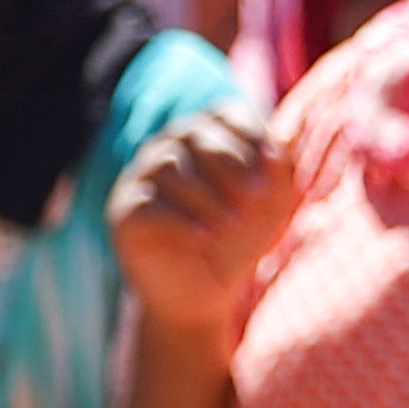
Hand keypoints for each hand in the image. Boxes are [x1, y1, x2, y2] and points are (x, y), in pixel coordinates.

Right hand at [109, 108, 301, 357]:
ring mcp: (140, 179)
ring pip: (167, 164)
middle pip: (194, 133)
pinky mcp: (123, 211)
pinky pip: (146, 203)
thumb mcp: (272, 205)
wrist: (202, 295)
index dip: (249, 132)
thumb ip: (281, 170)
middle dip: (231, 165)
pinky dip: (180, 219)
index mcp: (203, 138)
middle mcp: (166, 149)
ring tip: (233, 224)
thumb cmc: (238, 242)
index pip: (222, 111)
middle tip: (257, 198)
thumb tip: (285, 139)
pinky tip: (204, 237)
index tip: (274, 165)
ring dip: (207, 195)